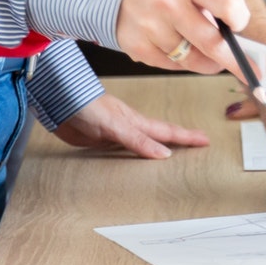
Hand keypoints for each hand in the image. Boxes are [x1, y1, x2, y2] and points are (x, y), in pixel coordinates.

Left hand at [51, 93, 208, 158]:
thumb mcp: (116, 125)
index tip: (206, 140)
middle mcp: (129, 128)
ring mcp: (115, 134)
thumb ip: (138, 140)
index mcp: (136, 123)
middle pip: (160, 137)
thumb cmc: (87, 106)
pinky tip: (133, 161)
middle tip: (197, 145)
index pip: (168, 132)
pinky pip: (124, 151)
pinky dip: (134, 155)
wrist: (59, 103)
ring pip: (143, 144)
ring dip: (158, 149)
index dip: (187, 137)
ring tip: (173, 156)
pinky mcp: (100, 142)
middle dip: (179, 141)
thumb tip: (164, 154)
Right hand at [114, 0, 249, 77]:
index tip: (239, 27)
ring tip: (206, 54)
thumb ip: (214, 5)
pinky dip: (180, 61)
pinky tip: (176, 47)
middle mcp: (169, 3)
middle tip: (246, 71)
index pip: (228, 4)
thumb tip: (236, 44)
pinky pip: (171, 65)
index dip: (239, 19)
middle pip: (211, 43)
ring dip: (205, 62)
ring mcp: (150, 26)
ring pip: (191, 59)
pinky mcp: (137, 46)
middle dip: (232, 61)